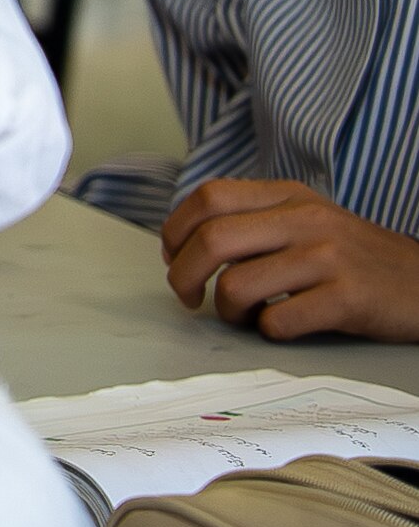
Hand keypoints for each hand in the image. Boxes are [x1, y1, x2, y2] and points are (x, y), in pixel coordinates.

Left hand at [161, 179, 418, 341]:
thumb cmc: (352, 258)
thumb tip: (179, 246)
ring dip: (228, 311)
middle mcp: (306, 220)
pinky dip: (268, 330)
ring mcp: (328, 258)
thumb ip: (249, 223)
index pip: (208, 197)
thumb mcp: (304, 221)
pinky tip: (284, 324)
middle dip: (183, 276)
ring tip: (247, 314)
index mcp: (288, 196)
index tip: (175, 258)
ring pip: (236, 285)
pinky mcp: (346, 298)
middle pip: (211, 240)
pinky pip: (277, 322)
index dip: (176, 231)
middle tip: (190, 298)